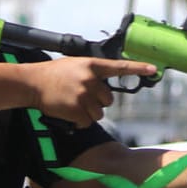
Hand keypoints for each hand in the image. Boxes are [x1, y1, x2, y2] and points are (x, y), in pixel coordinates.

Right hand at [29, 57, 151, 127]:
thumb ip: (92, 74)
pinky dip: (79, 122)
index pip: (119, 67)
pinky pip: (87, 122)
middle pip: (109, 100)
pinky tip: (68, 112)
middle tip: (80, 97)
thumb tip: (105, 89)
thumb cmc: (53, 75)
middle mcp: (90, 79)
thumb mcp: (74, 66)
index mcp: (91, 65)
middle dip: (97, 102)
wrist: (31, 83)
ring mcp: (83, 94)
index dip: (138, 68)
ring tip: (72, 103)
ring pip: (99, 113)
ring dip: (88, 113)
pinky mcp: (77, 109)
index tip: (155, 70)